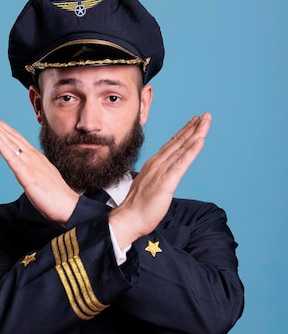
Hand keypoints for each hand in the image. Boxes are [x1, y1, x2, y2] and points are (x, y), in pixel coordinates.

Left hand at [0, 110, 78, 223]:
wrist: (68, 206)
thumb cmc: (55, 195)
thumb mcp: (40, 177)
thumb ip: (32, 169)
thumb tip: (24, 167)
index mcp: (34, 157)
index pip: (15, 138)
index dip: (2, 127)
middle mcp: (32, 156)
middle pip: (10, 136)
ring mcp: (29, 164)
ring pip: (10, 143)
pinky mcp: (27, 175)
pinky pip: (12, 158)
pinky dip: (2, 146)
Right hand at [109, 113, 211, 247]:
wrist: (128, 218)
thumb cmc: (137, 207)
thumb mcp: (149, 187)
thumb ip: (157, 178)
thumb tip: (163, 178)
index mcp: (154, 164)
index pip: (172, 145)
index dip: (184, 132)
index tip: (194, 122)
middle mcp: (157, 163)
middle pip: (178, 142)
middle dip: (193, 127)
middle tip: (205, 115)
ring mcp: (161, 171)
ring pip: (182, 148)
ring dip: (195, 133)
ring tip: (205, 121)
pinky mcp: (166, 181)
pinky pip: (182, 163)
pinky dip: (191, 151)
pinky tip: (200, 140)